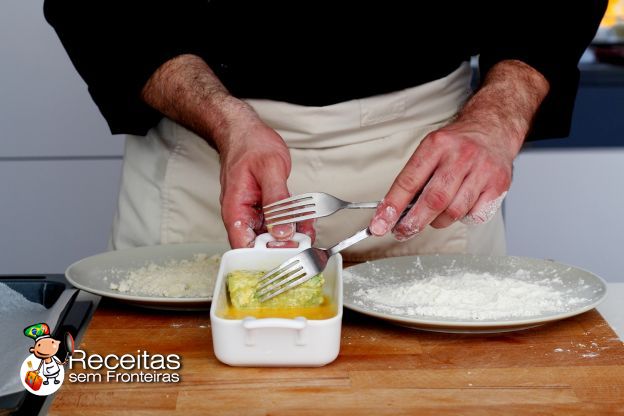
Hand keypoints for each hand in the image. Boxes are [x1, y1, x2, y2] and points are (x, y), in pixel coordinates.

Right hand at [218, 110, 314, 247]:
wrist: (245, 130)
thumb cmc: (250, 144)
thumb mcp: (270, 169)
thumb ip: (277, 201)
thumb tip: (282, 230)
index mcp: (235, 209)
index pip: (244, 246)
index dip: (265, 255)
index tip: (287, 253)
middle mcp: (242, 215)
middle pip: (260, 245)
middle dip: (284, 246)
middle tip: (304, 243)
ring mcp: (252, 212)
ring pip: (272, 235)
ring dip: (292, 235)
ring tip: (308, 231)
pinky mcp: (263, 208)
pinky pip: (279, 221)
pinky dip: (293, 222)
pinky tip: (306, 221)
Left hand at [370, 119, 513, 239]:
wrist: (493, 130)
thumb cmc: (456, 144)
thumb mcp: (430, 150)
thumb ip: (414, 178)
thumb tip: (392, 211)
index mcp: (437, 145)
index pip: (409, 181)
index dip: (392, 207)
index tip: (380, 224)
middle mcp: (461, 156)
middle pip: (433, 200)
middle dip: (413, 222)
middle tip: (402, 231)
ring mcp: (482, 170)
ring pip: (454, 212)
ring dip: (438, 221)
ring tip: (434, 215)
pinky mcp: (499, 185)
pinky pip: (475, 216)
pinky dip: (463, 218)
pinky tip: (460, 207)